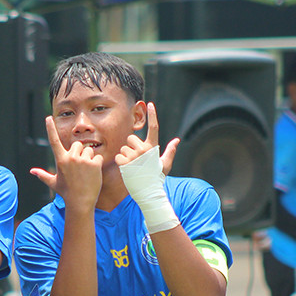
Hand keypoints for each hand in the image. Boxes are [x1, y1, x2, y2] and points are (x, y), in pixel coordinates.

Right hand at [30, 115, 102, 208]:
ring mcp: (83, 161)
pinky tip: (93, 174)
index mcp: (60, 160)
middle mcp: (71, 158)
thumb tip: (32, 171)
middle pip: (78, 144)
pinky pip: (98, 157)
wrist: (80, 202)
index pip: (54, 141)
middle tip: (79, 167)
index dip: (50, 128)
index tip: (48, 118)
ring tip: (86, 172)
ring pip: (89, 151)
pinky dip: (97, 164)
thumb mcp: (53, 183)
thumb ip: (43, 175)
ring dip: (89, 159)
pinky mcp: (94, 164)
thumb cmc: (66, 193)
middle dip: (80, 152)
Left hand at [117, 103, 180, 233]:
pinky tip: (126, 169)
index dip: (152, 115)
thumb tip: (177, 140)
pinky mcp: (126, 163)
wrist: (149, 192)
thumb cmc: (157, 178)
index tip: (150, 104)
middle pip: (130, 138)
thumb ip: (170, 151)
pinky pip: (118, 156)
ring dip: (125, 156)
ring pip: (123, 148)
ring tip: (132, 167)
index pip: (154, 128)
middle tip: (136, 159)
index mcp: (153, 148)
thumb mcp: (165, 164)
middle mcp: (144, 150)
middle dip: (130, 146)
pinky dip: (120, 163)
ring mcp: (134, 156)